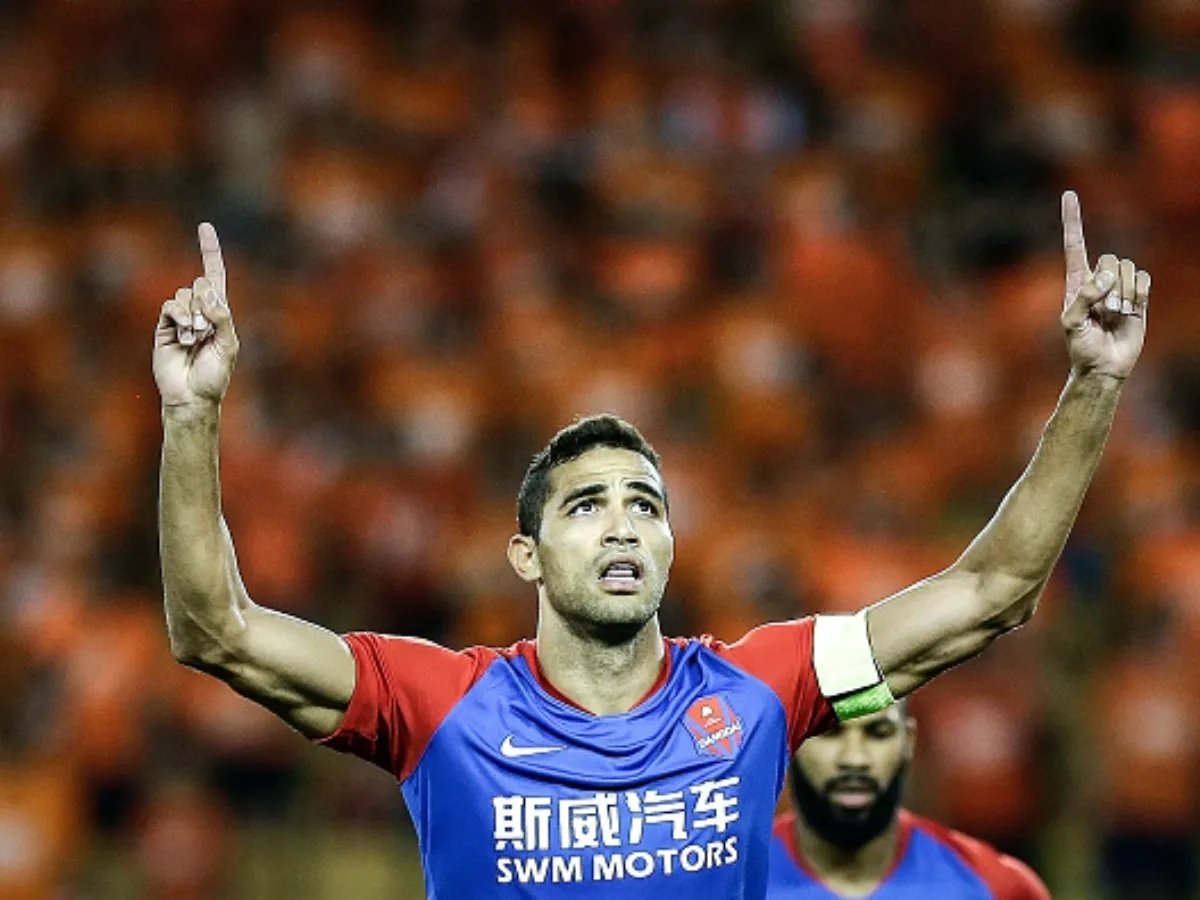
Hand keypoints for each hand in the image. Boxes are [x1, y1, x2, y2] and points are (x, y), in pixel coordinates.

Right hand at [153, 223, 238, 406]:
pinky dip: (179, 316)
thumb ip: (222, 317)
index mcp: (220, 312)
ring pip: (184, 295)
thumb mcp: (229, 345)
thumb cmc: (215, 374)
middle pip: (201, 284)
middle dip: (207, 304)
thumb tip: (207, 295)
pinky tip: (185, 335)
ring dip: (193, 317)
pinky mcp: (164, 326)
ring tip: (195, 340)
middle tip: (207, 331)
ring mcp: (181, 317)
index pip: (214, 275)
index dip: (209, 250)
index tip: (204, 226)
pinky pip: (170, 306)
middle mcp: (200, 310)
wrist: (192, 396)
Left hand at [1060, 191, 1148, 380]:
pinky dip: (1140, 293)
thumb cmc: (1081, 347)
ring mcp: (1120, 287)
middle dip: (1111, 284)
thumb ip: (1084, 297)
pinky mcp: (1139, 296)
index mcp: (1076, 281)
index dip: (1073, 220)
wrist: (1104, 367)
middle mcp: (1098, 280)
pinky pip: (1145, 279)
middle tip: (1104, 311)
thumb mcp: (1071, 324)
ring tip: (1116, 315)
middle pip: (1111, 258)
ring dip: (1125, 294)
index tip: (1069, 194)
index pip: (1074, 244)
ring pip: (1130, 268)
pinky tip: (1132, 310)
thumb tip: (1105, 278)